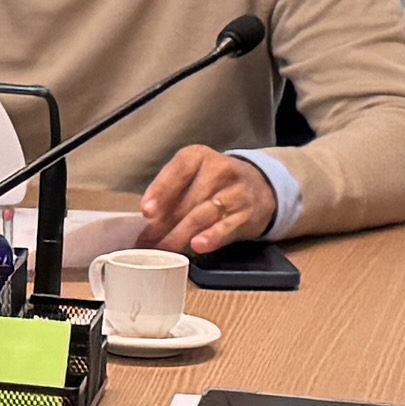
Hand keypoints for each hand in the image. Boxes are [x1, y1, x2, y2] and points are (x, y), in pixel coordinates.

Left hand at [134, 143, 279, 256]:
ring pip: (204, 214)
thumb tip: (144, 225)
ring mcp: (236, 192)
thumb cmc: (213, 184)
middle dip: (164, 224)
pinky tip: (197, 246)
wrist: (260, 187)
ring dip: (181, 234)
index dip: (161, 190)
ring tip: (164, 248)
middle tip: (146, 243)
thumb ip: (169, 195)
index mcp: (198, 156)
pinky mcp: (247, 214)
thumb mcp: (191, 177)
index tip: (146, 211)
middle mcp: (219, 170)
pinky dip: (212, 237)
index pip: (178, 170)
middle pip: (188, 199)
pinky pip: (227, 227)